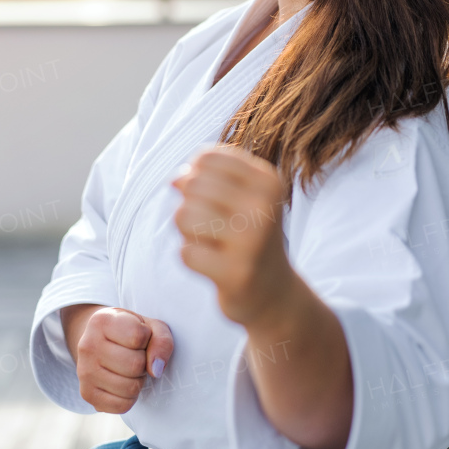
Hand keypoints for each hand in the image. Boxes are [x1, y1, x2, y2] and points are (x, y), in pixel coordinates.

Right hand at [66, 305, 174, 413]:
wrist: (101, 340)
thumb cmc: (131, 332)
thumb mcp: (150, 326)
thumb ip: (162, 341)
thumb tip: (156, 370)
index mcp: (102, 321)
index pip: (138, 336)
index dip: (147, 339)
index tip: (139, 337)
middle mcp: (87, 346)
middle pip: (135, 365)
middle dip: (143, 362)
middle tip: (135, 356)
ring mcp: (84, 372)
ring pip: (130, 388)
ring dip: (138, 380)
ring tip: (129, 369)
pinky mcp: (86, 394)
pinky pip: (122, 406)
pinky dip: (130, 398)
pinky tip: (123, 383)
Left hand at [171, 144, 294, 328]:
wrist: (273, 290)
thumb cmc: (248, 234)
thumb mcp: (239, 196)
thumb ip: (206, 177)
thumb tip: (175, 180)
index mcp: (268, 181)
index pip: (207, 158)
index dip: (195, 175)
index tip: (213, 196)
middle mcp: (264, 206)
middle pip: (192, 185)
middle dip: (190, 204)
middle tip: (211, 225)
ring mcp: (252, 241)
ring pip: (184, 216)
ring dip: (187, 231)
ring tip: (209, 241)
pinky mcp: (236, 273)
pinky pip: (186, 253)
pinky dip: (192, 258)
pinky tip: (213, 264)